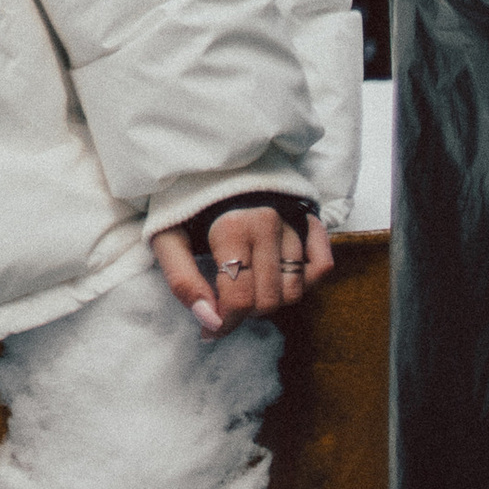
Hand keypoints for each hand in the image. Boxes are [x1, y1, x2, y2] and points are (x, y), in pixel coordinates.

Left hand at [152, 203, 333, 336]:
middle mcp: (268, 223)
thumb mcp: (167, 237)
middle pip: (268, 301)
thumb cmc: (184, 203)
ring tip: (249, 284)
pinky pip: (321, 265)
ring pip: (295, 290)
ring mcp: (292, 221)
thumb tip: (210, 322)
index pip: (240, 298)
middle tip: (227, 298)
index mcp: (233, 227)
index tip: (210, 329)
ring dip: (272, 299)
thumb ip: (183, 281)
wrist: (205, 160)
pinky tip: (279, 272)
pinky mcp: (307, 219)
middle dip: (245, 311)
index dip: (225, 323)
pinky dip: (306, 279)